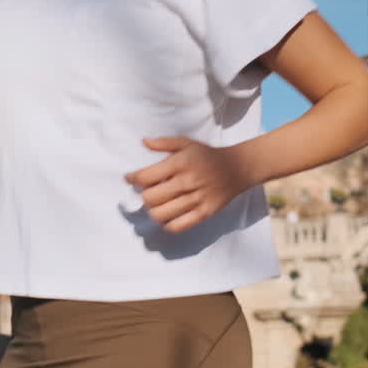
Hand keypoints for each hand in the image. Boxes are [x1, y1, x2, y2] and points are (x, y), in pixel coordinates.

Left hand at [124, 137, 253, 233]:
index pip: (146, 176)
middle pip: (150, 198)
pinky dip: (167, 225)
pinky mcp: (205, 212)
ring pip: (162, 214)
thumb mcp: (187, 143)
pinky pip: (179, 225)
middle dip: (143, 196)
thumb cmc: (207, 155)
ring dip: (153, 211)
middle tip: (146, 192)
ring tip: (155, 205)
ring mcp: (197, 199)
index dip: (132, 179)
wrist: (237, 168)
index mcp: (180, 163)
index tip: (130, 179)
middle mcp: (187, 181)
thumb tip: (143, 142)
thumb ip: (164, 143)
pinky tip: (166, 217)